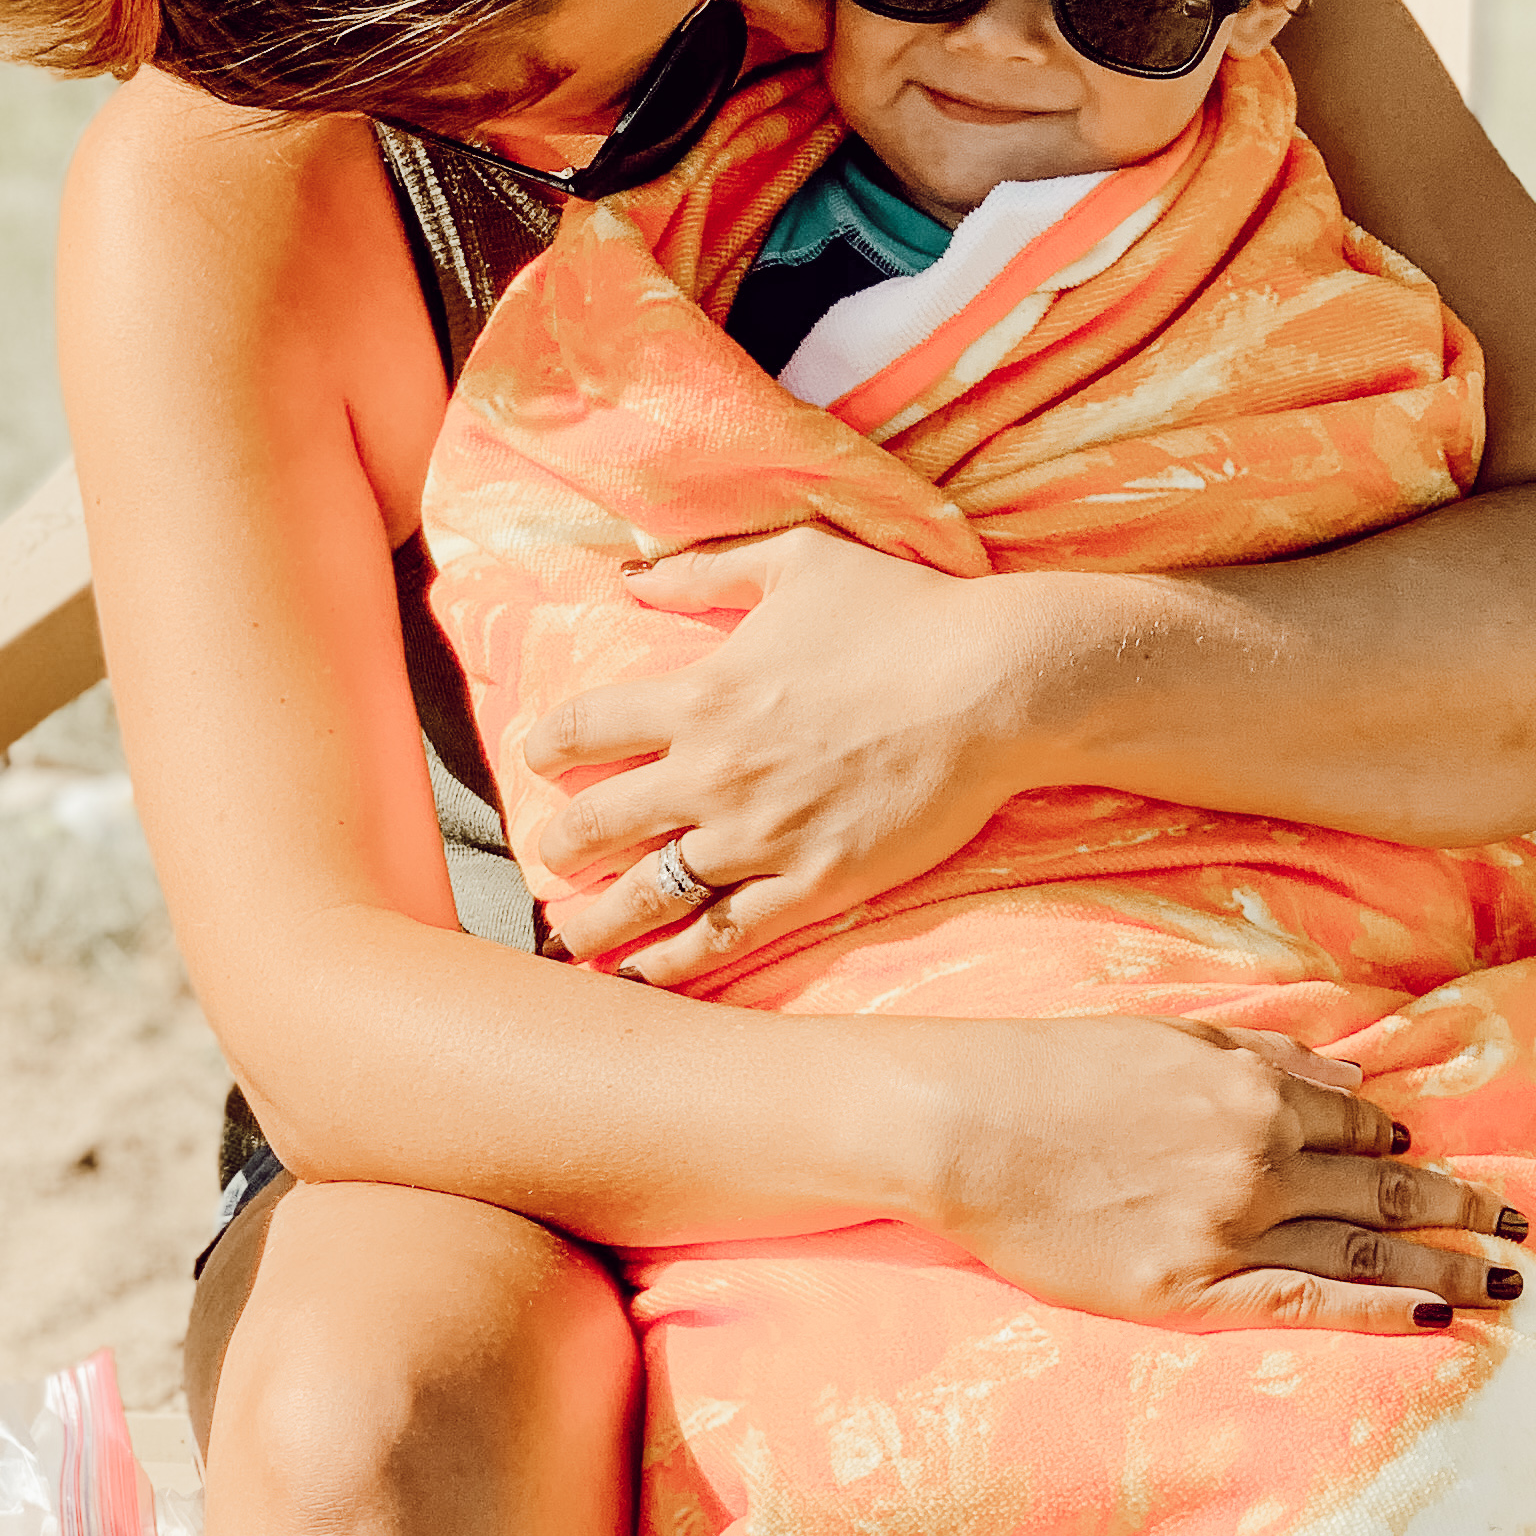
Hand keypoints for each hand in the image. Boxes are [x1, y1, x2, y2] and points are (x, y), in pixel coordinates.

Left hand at [526, 531, 1047, 978]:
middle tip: (549, 858)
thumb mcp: (800, 561)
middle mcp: (715, 774)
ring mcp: (764, 837)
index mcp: (701, 695)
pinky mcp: (817, 884)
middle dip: (559, 846)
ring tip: (572, 939)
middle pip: (596, 824)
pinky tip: (646, 975)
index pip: (583, 728)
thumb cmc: (904, 612)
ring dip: (596, 922)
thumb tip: (632, 574)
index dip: (545, 746)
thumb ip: (706, 569)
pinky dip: (675, 961)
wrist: (998, 684)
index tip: (537, 759)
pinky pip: (724, 936)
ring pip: (648, 895)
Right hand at [925, 1016, 1533, 1336]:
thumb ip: (1264, 1056)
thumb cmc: (1056, 1071)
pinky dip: (1379, 1312)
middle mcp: (1261, 1159)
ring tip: (1504, 1281)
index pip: (1356, 1124)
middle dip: (1461, 1207)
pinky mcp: (1191, 1291)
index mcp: (1256, 1091)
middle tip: (1520, 1228)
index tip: (1432, 1167)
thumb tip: (1349, 1075)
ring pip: (1365, 1252)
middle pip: (1386, 1193)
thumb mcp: (1170, 1037)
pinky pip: (1307, 1306)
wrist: (966, 1125)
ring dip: (1446, 1263)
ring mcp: (1231, 1230)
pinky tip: (1432, 1316)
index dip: (1400, 1149)